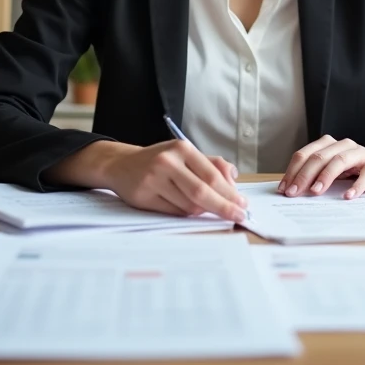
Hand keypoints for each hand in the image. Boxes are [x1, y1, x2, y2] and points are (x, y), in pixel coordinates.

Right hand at [100, 140, 247, 222]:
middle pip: (201, 192)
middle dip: (223, 207)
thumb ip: (211, 164)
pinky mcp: (143, 196)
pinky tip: (186, 208)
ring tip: (205, 207)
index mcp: (182, 149)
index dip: (230, 193)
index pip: (212, 176)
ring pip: (188, 205)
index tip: (243, 204)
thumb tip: (234, 178)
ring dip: (202, 211)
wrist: (121, 164)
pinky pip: (173, 212)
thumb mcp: (185, 154)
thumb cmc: (159, 160)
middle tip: (238, 215)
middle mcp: (167, 162)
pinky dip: (185, 213)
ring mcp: (153, 180)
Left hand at [278, 135, 364, 199]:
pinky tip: (348, 197)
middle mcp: (344, 145)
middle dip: (304, 175)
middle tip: (294, 193)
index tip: (284, 189)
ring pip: (339, 160)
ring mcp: (361, 153)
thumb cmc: (360, 171)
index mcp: (330, 145)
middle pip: (319, 157)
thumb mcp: (337, 173)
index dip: (293, 171)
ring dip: (325, 177)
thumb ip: (319, 176)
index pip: (305, 154)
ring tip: (316, 192)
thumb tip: (293, 190)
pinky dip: (356, 185)